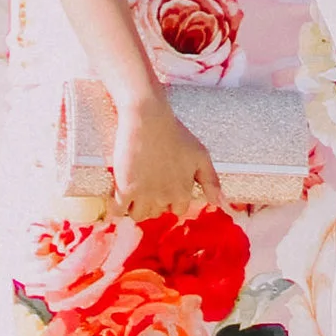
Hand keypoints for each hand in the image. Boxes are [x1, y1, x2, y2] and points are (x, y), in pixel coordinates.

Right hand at [112, 97, 223, 217]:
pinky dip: (117, 208)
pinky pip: (117, 210)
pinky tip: (117, 198)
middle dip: (154, 203)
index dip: (171, 200)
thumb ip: (211, 181)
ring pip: (138, 215)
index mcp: (183, 192)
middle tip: (147, 184)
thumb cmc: (175, 134)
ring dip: (136, 208)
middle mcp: (165, 197)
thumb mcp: (200, 155)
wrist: (148, 120)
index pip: (178, 210)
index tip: (163, 186)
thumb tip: (218, 203)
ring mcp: (144, 194)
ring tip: (133, 192)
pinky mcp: (125, 188)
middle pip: (157, 213)